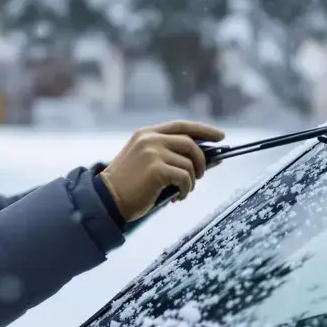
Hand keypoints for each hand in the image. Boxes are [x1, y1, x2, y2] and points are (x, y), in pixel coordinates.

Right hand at [98, 120, 225, 221]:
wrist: (107, 200)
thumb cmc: (128, 186)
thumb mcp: (147, 163)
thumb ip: (170, 156)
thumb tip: (206, 160)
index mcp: (146, 134)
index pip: (181, 126)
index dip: (203, 130)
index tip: (219, 136)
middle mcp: (150, 139)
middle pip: (190, 143)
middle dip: (202, 160)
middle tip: (201, 175)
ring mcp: (153, 153)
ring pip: (189, 164)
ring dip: (191, 181)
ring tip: (182, 191)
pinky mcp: (157, 169)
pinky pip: (185, 178)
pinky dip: (186, 190)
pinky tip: (178, 197)